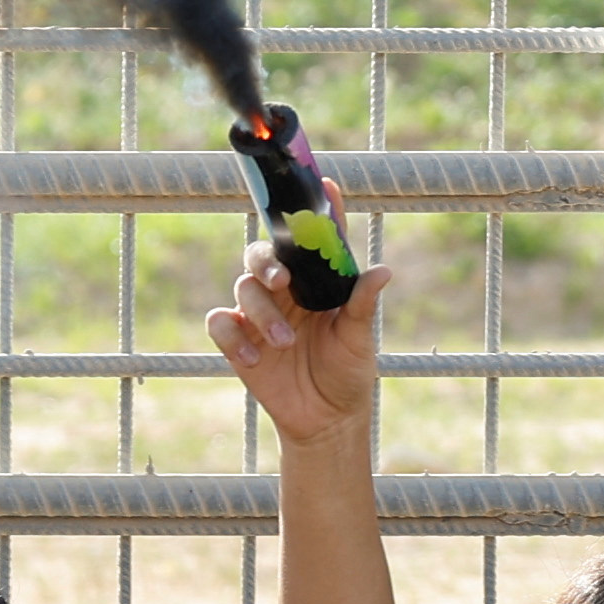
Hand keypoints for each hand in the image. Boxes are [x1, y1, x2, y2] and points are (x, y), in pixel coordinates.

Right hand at [202, 221, 380, 443]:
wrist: (326, 420)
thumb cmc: (347, 372)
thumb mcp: (359, 339)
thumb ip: (362, 304)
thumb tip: (382, 270)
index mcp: (316, 281)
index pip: (314, 239)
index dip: (317, 209)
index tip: (326, 183)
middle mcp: (285, 290)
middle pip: (262, 253)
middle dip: (267, 260)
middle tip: (281, 279)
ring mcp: (258, 313)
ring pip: (242, 287)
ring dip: (261, 312)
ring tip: (284, 342)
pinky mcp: (238, 341)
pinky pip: (220, 323)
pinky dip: (232, 336)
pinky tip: (254, 358)